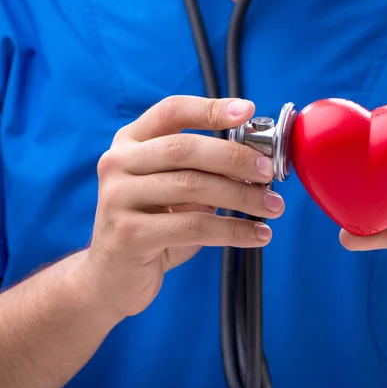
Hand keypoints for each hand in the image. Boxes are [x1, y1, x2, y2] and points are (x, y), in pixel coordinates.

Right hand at [86, 96, 283, 317]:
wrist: (112, 278)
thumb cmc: (154, 228)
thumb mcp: (176, 191)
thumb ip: (204, 171)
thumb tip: (259, 163)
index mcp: (131, 142)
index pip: (172, 111)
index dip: (210, 109)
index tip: (247, 110)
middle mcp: (118, 163)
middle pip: (184, 149)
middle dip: (235, 158)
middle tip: (268, 172)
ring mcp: (118, 197)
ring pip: (192, 186)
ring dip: (242, 196)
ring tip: (273, 207)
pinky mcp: (129, 233)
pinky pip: (194, 227)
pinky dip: (233, 231)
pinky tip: (258, 235)